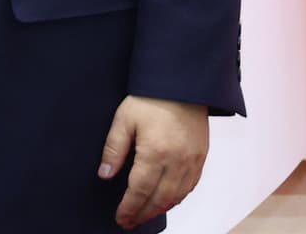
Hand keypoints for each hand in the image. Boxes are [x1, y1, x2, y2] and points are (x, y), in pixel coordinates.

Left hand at [98, 95, 208, 227]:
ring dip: (159, 210)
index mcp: (155, 153)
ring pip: (176, 196)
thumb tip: (104, 175)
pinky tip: (166, 201)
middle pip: (159, 199)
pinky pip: (190, 186)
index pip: (140, 190)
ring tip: (144, 215)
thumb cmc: (150, 99)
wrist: (183, 84)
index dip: (129, 208)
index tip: (120, 218)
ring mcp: (192, 161)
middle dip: (142, 214)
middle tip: (129, 222)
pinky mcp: (201, 157)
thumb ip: (114, 149)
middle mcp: (177, 162)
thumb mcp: (124, 119)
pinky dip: (177, 198)